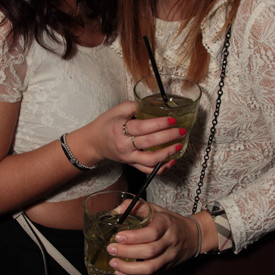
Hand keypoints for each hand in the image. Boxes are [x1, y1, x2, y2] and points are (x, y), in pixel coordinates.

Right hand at [72, 101, 186, 172]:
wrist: (94, 142)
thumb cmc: (106, 124)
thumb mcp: (117, 110)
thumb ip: (134, 106)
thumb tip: (153, 104)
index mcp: (120, 129)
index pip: (142, 127)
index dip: (159, 124)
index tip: (172, 120)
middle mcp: (124, 145)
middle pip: (149, 143)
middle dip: (168, 136)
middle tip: (180, 131)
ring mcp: (128, 157)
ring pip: (150, 160)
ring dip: (167, 154)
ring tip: (178, 146)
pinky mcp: (131, 164)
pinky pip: (148, 170)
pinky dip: (161, 167)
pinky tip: (171, 161)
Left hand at [105, 204, 207, 274]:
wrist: (192, 236)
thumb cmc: (170, 222)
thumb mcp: (156, 209)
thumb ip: (135, 206)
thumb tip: (116, 210)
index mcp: (166, 225)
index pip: (152, 232)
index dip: (134, 236)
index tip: (118, 236)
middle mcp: (169, 242)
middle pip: (149, 251)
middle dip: (127, 252)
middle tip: (111, 249)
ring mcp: (168, 257)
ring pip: (150, 268)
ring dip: (129, 268)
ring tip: (114, 263)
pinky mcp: (165, 268)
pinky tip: (121, 272)